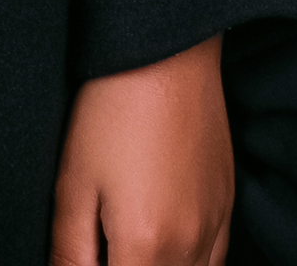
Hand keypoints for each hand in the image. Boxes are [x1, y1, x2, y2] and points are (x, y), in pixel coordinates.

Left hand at [55, 39, 231, 265]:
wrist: (167, 52)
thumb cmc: (113, 112)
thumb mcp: (73, 188)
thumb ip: (69, 255)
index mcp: (146, 246)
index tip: (84, 258)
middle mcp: (190, 244)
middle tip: (101, 251)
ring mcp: (216, 223)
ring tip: (127, 252)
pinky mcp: (227, 202)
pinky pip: (214, 262)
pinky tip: (161, 252)